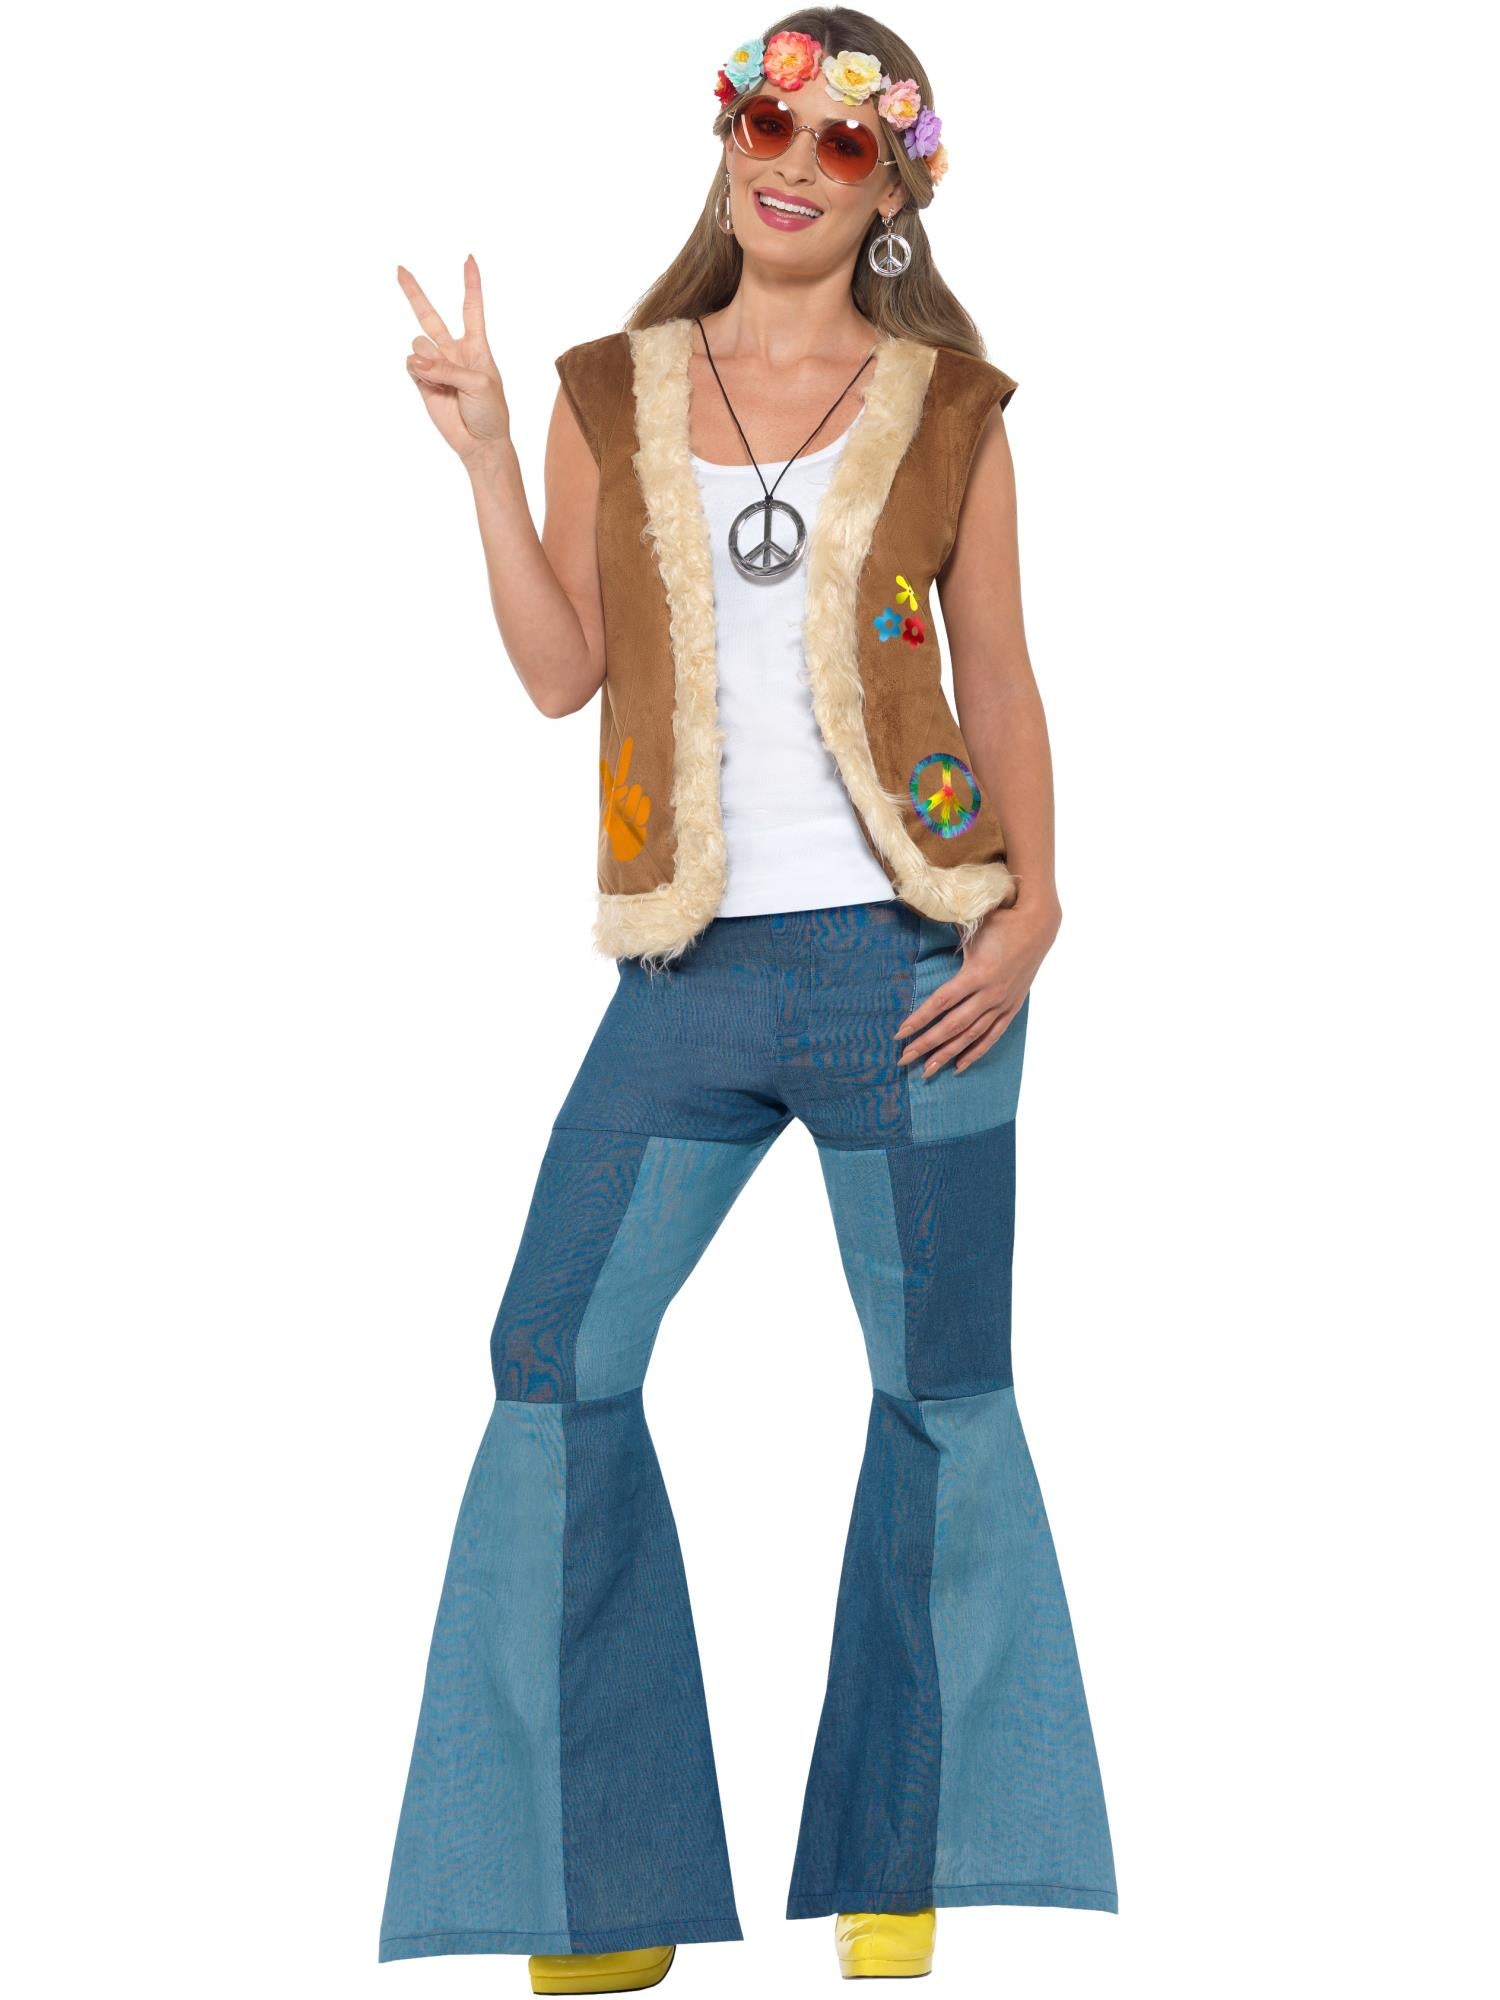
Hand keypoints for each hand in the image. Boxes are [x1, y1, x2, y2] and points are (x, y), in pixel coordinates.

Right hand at [397, 254, 510, 462]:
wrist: (480, 443)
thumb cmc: (490, 412)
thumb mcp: (479, 384)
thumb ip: (448, 369)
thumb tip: (415, 360)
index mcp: (476, 346)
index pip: (471, 309)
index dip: (471, 284)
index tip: (469, 259)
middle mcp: (453, 351)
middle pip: (429, 316)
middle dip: (414, 293)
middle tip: (399, 269)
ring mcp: (435, 366)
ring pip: (418, 345)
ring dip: (426, 359)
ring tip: (441, 380)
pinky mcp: (422, 382)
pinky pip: (411, 365)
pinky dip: (417, 372)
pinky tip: (429, 385)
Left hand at [894, 896, 1061, 1075]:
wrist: (1039, 925)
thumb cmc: (1000, 921)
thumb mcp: (971, 926)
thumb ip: (945, 933)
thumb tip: (916, 925)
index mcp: (977, 973)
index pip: (941, 1002)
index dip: (919, 1018)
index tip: (899, 1033)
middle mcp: (990, 993)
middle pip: (953, 1025)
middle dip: (927, 1043)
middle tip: (904, 1059)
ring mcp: (1003, 1003)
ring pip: (971, 1035)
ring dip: (948, 1054)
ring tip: (927, 1070)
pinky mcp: (1012, 1007)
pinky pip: (992, 1035)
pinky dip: (976, 1052)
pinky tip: (959, 1066)